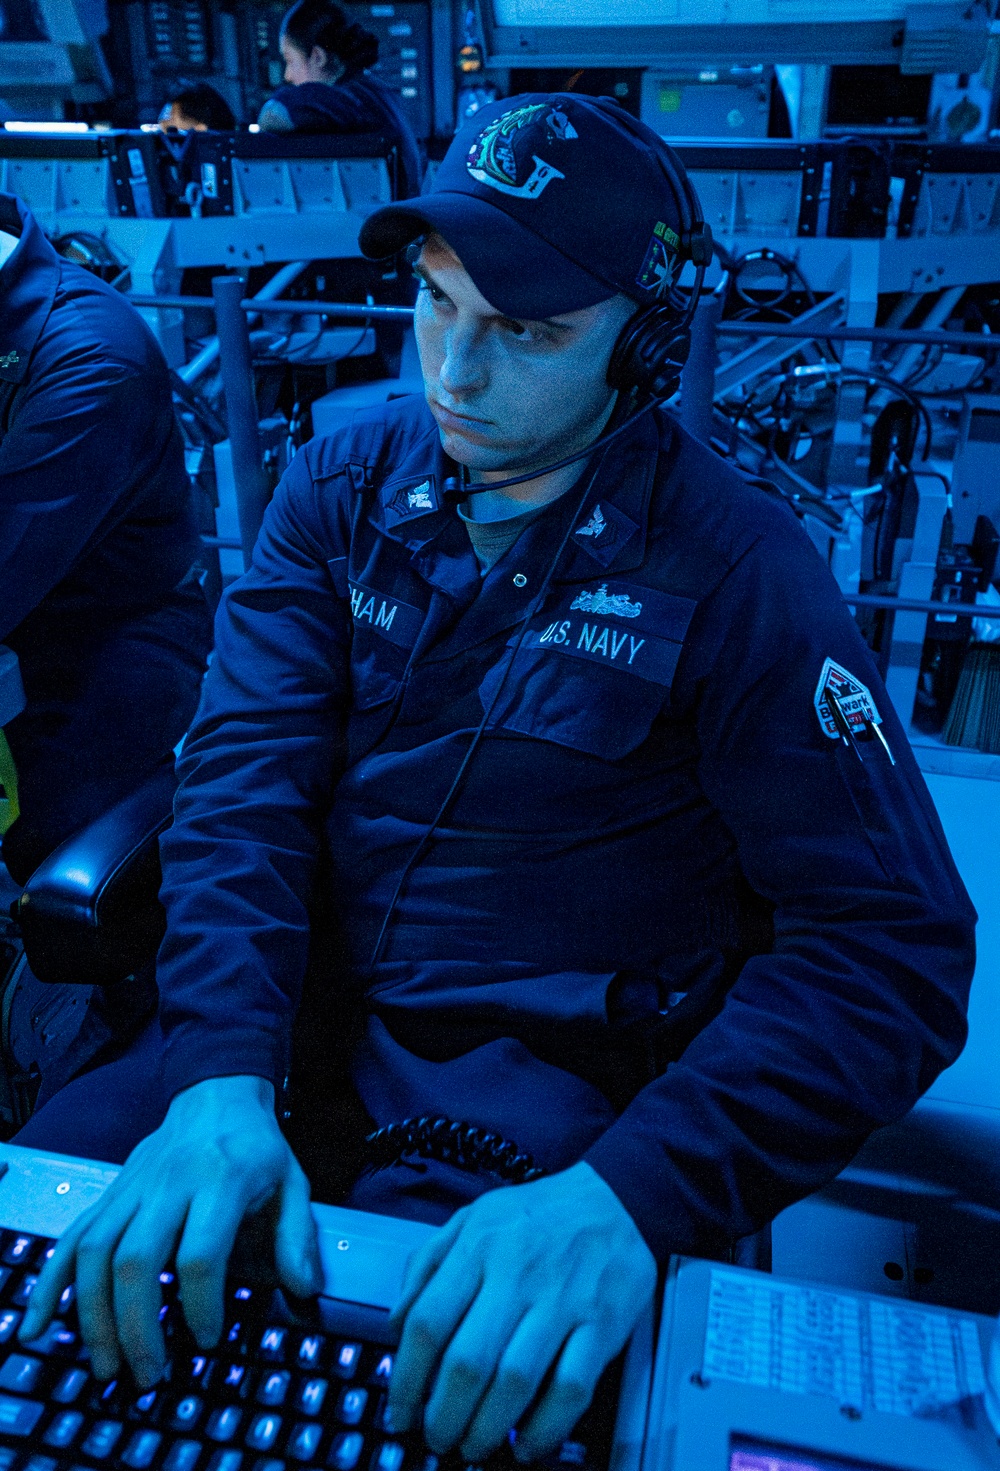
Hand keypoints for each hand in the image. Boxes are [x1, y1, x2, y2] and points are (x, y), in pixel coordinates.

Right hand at [18, 1075, 320, 1386]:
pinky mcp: (109, 1193)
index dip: (200, 1304)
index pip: (201, 1252)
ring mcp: (132, 1188)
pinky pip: (71, 1238)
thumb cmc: (257, 1146)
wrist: (217, 1092)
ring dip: (94, 1315)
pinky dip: (51, 1283)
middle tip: (148, 1372)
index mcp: (221, 1181)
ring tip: (107, 1363)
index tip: (207, 1339)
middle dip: (137, 1325)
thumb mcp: (293, 1183)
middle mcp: (170, 1184)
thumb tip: (303, 1289)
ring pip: (96, 1253)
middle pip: (137, 1259)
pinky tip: (40, 1324)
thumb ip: (297, 1238)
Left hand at [386, 1161, 655, 1462]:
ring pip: (515, 1381)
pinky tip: (528, 1443)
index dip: (407, 1378)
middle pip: (468, 1361)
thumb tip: (396, 1325)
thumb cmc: (537, 1216)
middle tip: (437, 1438)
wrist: (616, 1198)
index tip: (401, 1411)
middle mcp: (517, 1273)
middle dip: (444, 1415)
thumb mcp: (472, 1218)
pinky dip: (547, 1426)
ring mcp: (562, 1300)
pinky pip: (571, 1387)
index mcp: (479, 1246)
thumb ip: (427, 1264)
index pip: (428, 1322)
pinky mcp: (602, 1323)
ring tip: (474, 1446)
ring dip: (488, 1428)